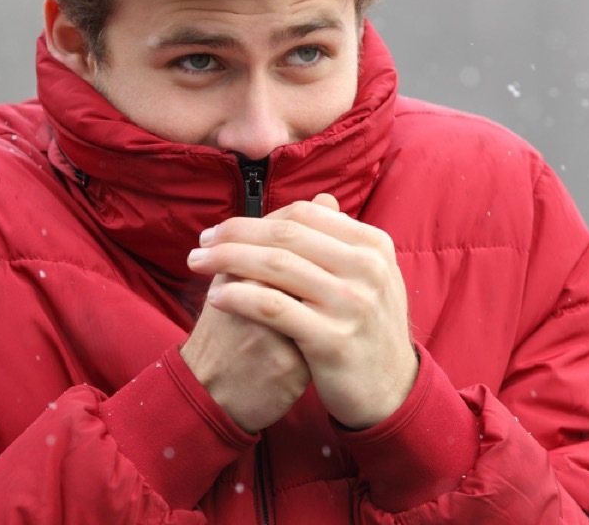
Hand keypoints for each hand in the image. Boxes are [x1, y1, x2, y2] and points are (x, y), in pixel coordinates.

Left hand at [186, 194, 417, 428]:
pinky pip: (274, 308)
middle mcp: (366, 268)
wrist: (391, 391)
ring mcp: (352, 303)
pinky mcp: (333, 339)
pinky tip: (215, 297)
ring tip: (197, 263)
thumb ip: (341, 241)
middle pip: (286, 235)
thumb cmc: (369, 328)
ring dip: (227, 260)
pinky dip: (239, 297)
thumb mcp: (368, 276)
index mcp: (373, 244)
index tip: (223, 229)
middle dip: (235, 234)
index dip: (257, 217)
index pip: (304, 214)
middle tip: (201, 242)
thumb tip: (320, 198)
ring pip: (276, 266)